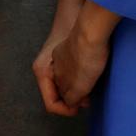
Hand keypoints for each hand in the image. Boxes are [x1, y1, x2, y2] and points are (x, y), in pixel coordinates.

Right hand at [34, 0, 85, 116]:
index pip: (50, 103)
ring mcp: (56, 57)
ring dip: (77, 89)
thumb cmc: (83, 54)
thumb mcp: (78, 84)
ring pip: (64, 81)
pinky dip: (80, 77)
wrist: (91, 25)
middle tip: (87, 100)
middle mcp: (46, 66)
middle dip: (71, 100)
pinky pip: (71, 71)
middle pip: (57, 92)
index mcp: (43, 73)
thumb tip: (72, 104)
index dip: (65, 111)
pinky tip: (91, 75)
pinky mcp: (67, 51)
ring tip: (91, 89)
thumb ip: (71, 99)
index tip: (79, 109)